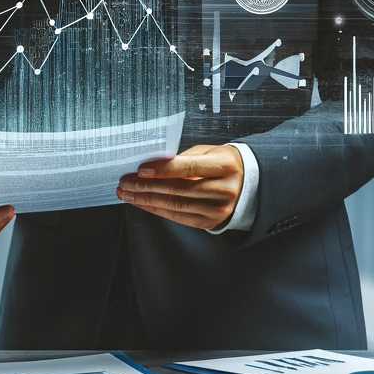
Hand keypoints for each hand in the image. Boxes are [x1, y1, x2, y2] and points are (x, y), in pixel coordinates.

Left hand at [117, 144, 243, 229]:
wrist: (247, 183)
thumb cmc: (222, 163)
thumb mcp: (208, 152)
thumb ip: (183, 158)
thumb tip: (152, 164)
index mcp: (224, 166)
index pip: (189, 168)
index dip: (163, 169)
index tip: (141, 169)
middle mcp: (224, 189)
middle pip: (179, 190)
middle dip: (147, 187)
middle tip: (126, 183)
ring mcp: (219, 209)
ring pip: (176, 206)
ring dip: (147, 201)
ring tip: (128, 194)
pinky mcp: (211, 222)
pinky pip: (179, 217)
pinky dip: (158, 210)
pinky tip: (143, 204)